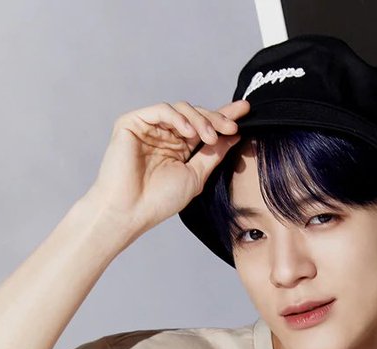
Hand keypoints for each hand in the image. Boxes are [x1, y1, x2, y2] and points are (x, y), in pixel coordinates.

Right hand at [85, 97, 250, 238]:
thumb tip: (234, 135)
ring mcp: (148, 127)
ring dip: (200, 120)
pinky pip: (161, 110)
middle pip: (195, 115)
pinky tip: (190, 133)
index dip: (224, 117)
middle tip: (232, 127)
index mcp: (178, 148)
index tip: (247, 110)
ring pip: (181, 109)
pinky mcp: (132, 123)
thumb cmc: (159, 201)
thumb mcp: (196, 176)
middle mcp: (164, 135)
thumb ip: (213, 155)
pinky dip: (178, 118)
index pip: (203, 127)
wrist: (130, 211)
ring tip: (211, 138)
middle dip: (217, 118)